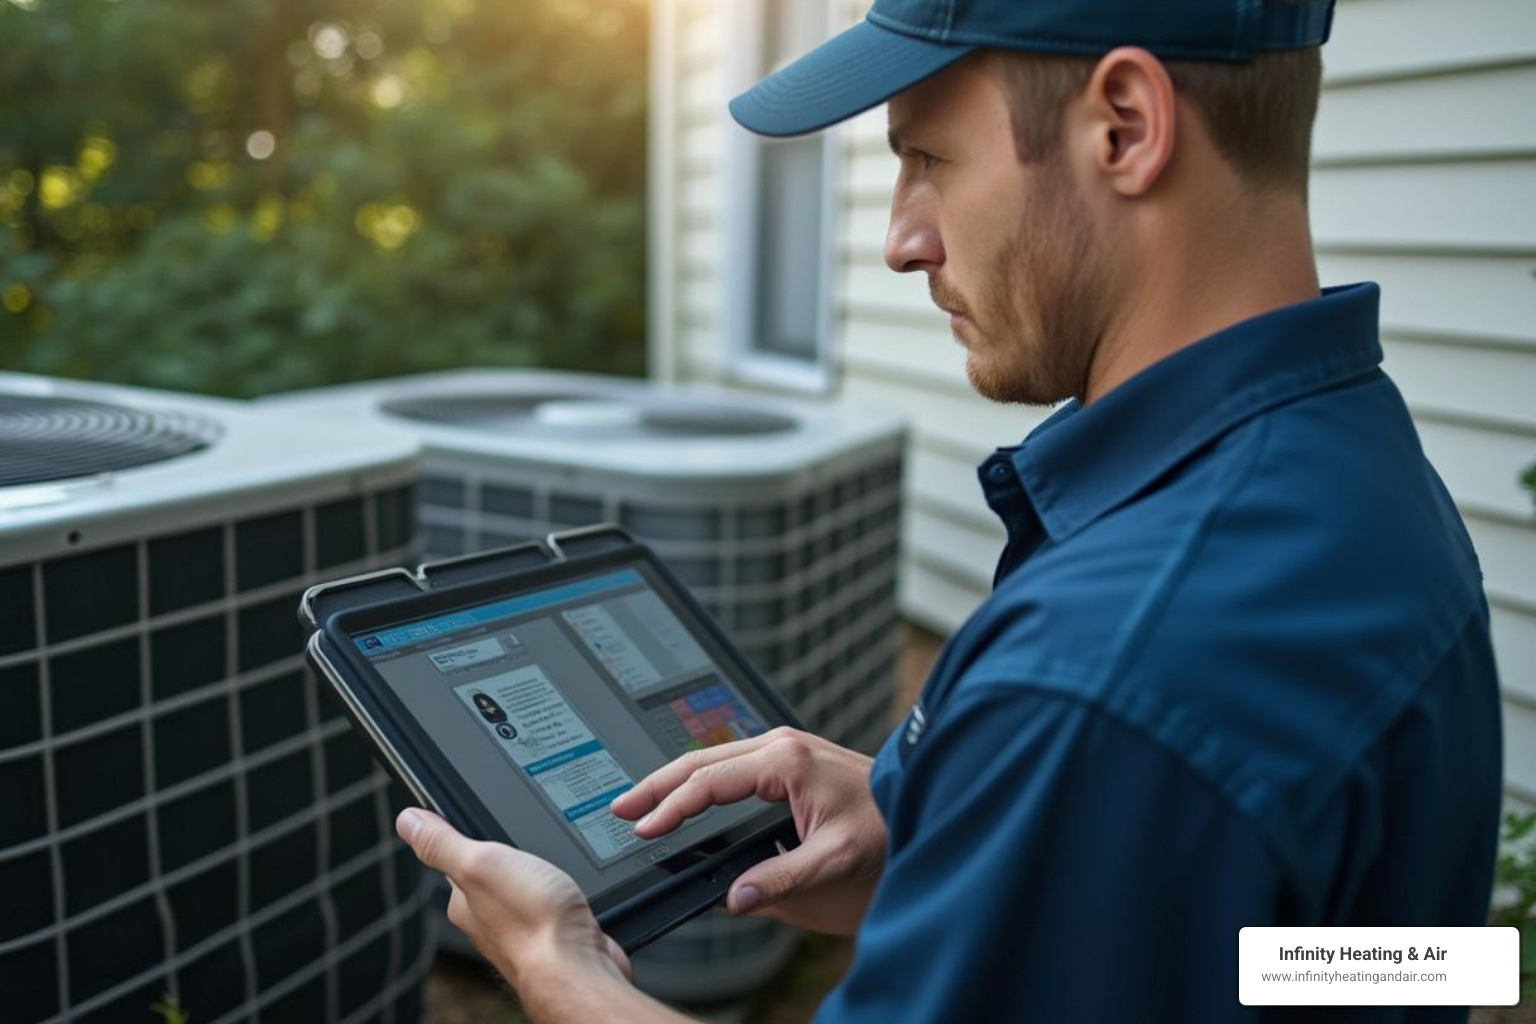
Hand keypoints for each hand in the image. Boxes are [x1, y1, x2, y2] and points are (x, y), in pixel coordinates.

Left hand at [395, 808, 630, 988]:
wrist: (578, 965)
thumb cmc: (531, 921)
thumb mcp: (480, 865)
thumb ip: (443, 843)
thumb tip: (408, 820)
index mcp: (463, 900)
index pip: (457, 857)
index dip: (472, 833)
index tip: (487, 817)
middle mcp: (488, 917)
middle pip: (493, 871)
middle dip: (512, 852)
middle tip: (529, 839)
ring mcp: (521, 926)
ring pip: (523, 887)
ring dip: (538, 872)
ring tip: (550, 863)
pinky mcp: (553, 932)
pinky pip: (549, 901)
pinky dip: (556, 891)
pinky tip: (565, 889)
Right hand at [610, 727, 885, 934]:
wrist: (928, 805)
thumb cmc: (890, 829)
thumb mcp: (837, 862)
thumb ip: (783, 881)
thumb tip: (735, 897)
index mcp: (786, 762)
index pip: (709, 782)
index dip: (671, 808)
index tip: (643, 830)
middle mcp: (783, 746)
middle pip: (701, 759)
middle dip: (657, 784)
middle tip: (620, 809)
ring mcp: (788, 747)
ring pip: (715, 756)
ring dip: (678, 779)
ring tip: (645, 803)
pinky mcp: (794, 757)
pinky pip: (735, 761)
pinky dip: (704, 777)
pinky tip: (691, 796)